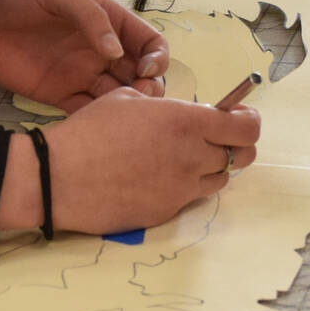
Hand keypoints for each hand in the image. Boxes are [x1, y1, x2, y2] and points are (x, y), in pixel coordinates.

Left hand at [0, 0, 168, 111]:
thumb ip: (89, 17)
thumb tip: (116, 53)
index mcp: (108, 21)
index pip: (149, 42)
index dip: (157, 57)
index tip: (146, 69)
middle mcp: (101, 50)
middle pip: (140, 75)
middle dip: (150, 89)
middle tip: (140, 99)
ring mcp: (81, 74)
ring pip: (118, 97)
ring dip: (128, 109)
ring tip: (125, 117)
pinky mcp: (58, 95)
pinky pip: (86, 112)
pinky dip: (98, 122)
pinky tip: (99, 126)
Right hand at [0, 88, 261, 234]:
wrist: (60, 177)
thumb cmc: (90, 131)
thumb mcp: (127, 99)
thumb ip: (166, 107)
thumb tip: (184, 113)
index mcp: (186, 122)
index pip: (247, 129)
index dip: (249, 122)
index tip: (240, 118)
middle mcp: (192, 157)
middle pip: (241, 156)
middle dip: (235, 146)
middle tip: (217, 139)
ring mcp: (182, 189)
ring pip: (220, 180)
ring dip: (211, 168)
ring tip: (184, 158)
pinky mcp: (167, 212)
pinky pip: (190, 198)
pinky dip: (185, 186)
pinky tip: (159, 177)